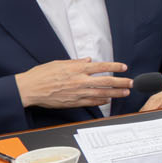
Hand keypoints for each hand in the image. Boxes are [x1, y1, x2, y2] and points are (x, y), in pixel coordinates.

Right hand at [14, 59, 130, 108]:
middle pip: (106, 81)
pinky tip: (108, 100)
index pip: (101, 67)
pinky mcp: (73, 102)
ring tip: (126, 92)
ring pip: (102, 93)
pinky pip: (91, 102)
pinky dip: (102, 101)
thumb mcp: (58, 63)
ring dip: (115, 93)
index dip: (115, 67)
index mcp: (76, 69)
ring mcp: (77, 92)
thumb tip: (88, 60)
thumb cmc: (41, 75)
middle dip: (121, 82)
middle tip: (132, 83)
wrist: (28, 89)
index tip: (124, 67)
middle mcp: (79, 80)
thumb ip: (76, 62)